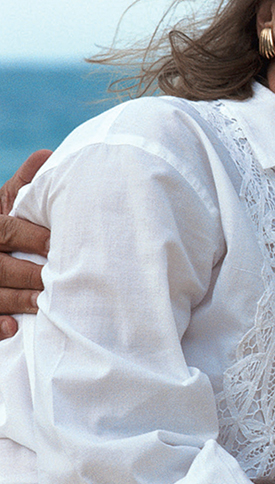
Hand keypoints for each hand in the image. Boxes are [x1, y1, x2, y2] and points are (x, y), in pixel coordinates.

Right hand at [0, 150, 51, 337]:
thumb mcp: (2, 204)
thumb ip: (22, 186)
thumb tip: (48, 154)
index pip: (7, 230)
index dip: (33, 237)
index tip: (59, 245)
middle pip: (1, 266)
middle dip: (30, 273)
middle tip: (59, 277)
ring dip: (20, 300)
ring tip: (46, 304)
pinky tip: (14, 329)